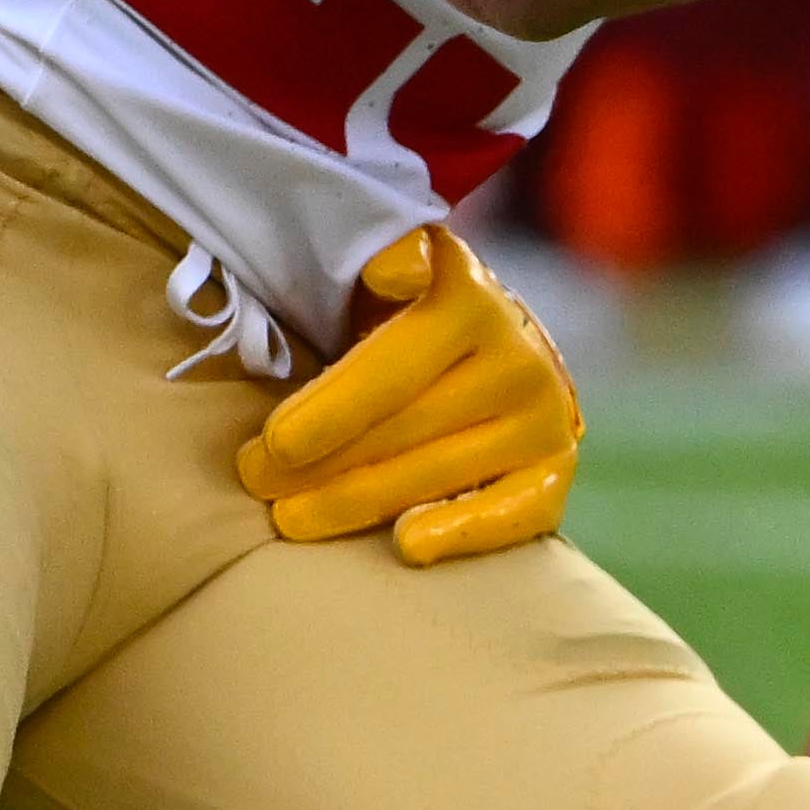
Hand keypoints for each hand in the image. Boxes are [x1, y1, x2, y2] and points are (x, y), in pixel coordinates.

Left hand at [238, 226, 581, 566]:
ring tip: (289, 518)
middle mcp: (516, 354)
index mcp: (467, 294)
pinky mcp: (553, 467)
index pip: (390, 367)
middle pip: (404, 426)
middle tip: (256, 480)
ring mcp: (542, 415)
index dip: (331, 409)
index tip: (275, 442)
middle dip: (319, 461)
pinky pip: (514, 512)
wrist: (479, 346)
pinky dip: (463, 531)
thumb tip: (393, 271)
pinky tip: (407, 546)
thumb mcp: (380, 270)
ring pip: (437, 472)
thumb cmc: (398, 316)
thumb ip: (379, 264)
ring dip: (356, 503)